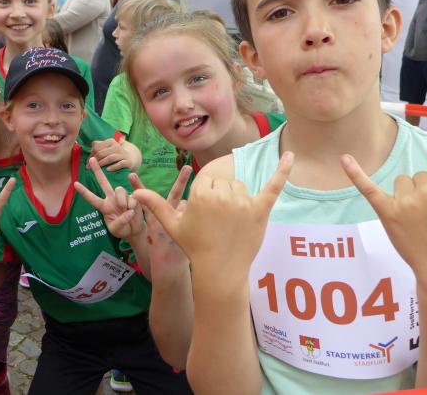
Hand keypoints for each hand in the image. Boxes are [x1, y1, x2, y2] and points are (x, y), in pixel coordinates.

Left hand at [74, 157, 144, 238]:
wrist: (135, 230)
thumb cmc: (122, 229)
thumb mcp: (116, 229)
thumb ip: (120, 221)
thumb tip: (129, 210)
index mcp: (104, 206)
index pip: (92, 198)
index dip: (84, 191)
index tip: (75, 184)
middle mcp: (112, 199)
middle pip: (103, 182)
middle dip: (97, 171)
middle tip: (92, 159)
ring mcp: (122, 197)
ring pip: (119, 190)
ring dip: (123, 201)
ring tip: (127, 211)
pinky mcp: (133, 197)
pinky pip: (132, 195)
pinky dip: (132, 203)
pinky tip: (133, 205)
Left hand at [90, 138, 132, 170]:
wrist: (131, 158)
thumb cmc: (114, 154)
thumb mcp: (107, 148)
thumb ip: (98, 147)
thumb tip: (89, 153)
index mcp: (110, 141)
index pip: (97, 147)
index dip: (91, 155)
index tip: (88, 162)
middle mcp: (117, 146)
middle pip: (102, 153)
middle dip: (94, 161)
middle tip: (89, 168)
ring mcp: (123, 154)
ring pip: (110, 158)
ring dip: (102, 163)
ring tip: (97, 168)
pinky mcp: (128, 162)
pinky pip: (120, 164)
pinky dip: (113, 167)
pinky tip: (108, 170)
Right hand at [133, 153, 292, 272]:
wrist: (220, 271)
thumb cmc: (194, 247)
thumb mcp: (173, 225)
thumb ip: (156, 205)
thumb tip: (135, 192)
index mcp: (201, 194)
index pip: (208, 181)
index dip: (206, 198)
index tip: (206, 217)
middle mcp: (222, 195)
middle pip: (225, 182)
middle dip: (222, 198)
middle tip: (218, 223)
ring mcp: (243, 202)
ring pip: (241, 187)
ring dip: (238, 199)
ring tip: (231, 224)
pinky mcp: (260, 210)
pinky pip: (274, 185)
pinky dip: (283, 170)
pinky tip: (291, 155)